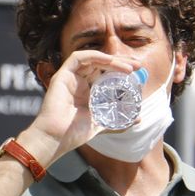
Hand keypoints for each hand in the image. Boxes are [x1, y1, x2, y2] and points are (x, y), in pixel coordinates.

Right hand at [17, 50, 139, 163]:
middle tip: (138, 66)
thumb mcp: (102, 123)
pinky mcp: (62, 75)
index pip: (106, 74)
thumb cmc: (74, 133)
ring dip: (111, 60)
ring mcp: (70, 78)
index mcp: (88, 91)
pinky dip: (94, 56)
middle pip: (101, 64)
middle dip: (121, 62)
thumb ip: (118, 120)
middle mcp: (79, 82)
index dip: (121, 70)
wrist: (56, 139)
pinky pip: (77, 58)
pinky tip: (109, 61)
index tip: (138, 73)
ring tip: (128, 68)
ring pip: (92, 60)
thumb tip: (138, 119)